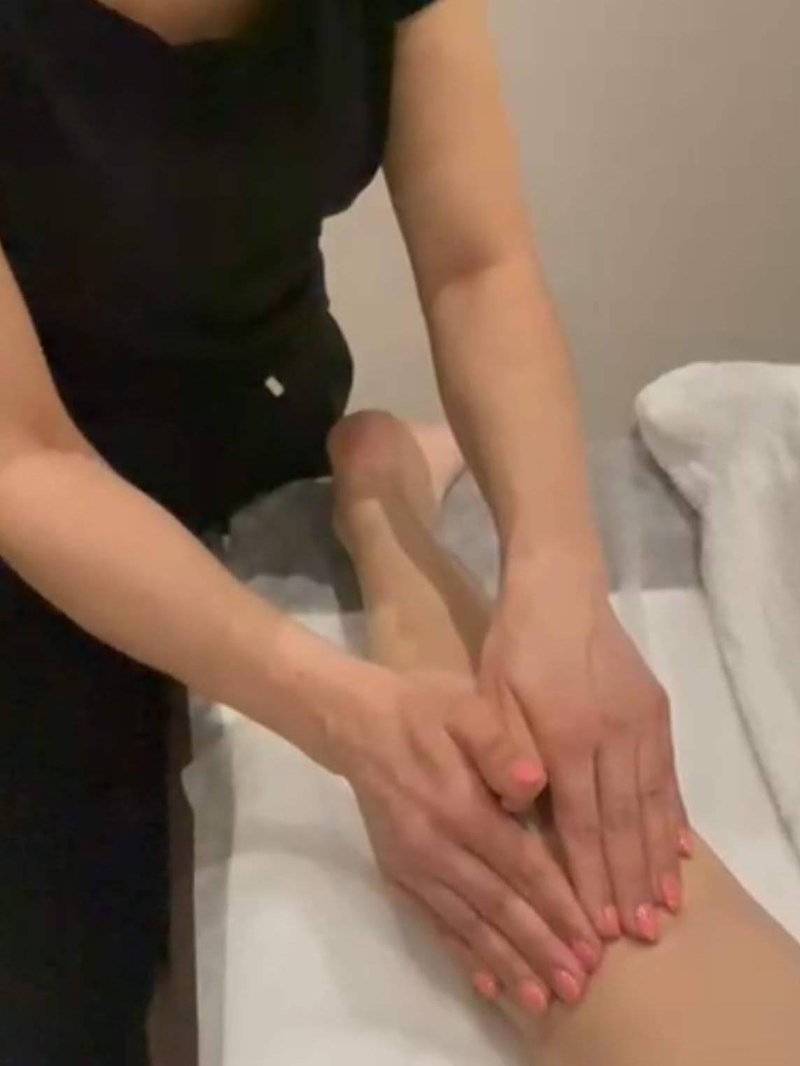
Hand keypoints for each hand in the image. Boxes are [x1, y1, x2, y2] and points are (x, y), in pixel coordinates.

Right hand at [336, 668, 602, 1010]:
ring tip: (542, 998)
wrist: (358, 723)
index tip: (593, 939)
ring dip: (507, 964)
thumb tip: (535, 782)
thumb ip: (499, 746)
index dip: (558, 905)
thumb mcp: (465, 708)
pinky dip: (461, 956)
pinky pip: (433, 923)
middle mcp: (437, 846)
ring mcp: (414, 866)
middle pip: (499, 907)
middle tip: (580, 985)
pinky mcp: (397, 875)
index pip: (522, 866)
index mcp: (461, 806)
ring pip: (468, 925)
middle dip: (541, 949)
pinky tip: (485, 983)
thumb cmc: (424, 710)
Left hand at [480, 560, 689, 943]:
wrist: (560, 588)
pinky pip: (669, 773)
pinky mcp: (656, 711)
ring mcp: (641, 723)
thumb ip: (505, 753)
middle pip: (623, 822)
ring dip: (659, 858)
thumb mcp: (491, 694)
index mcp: (565, 735)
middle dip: (630, 881)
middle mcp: (612, 735)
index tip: (598, 923)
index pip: (579, 821)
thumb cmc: (516, 646)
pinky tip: (683, 848)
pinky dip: (675, 815)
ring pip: (653, 802)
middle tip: (640, 934)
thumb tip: (519, 811)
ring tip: (668, 905)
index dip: (589, 875)